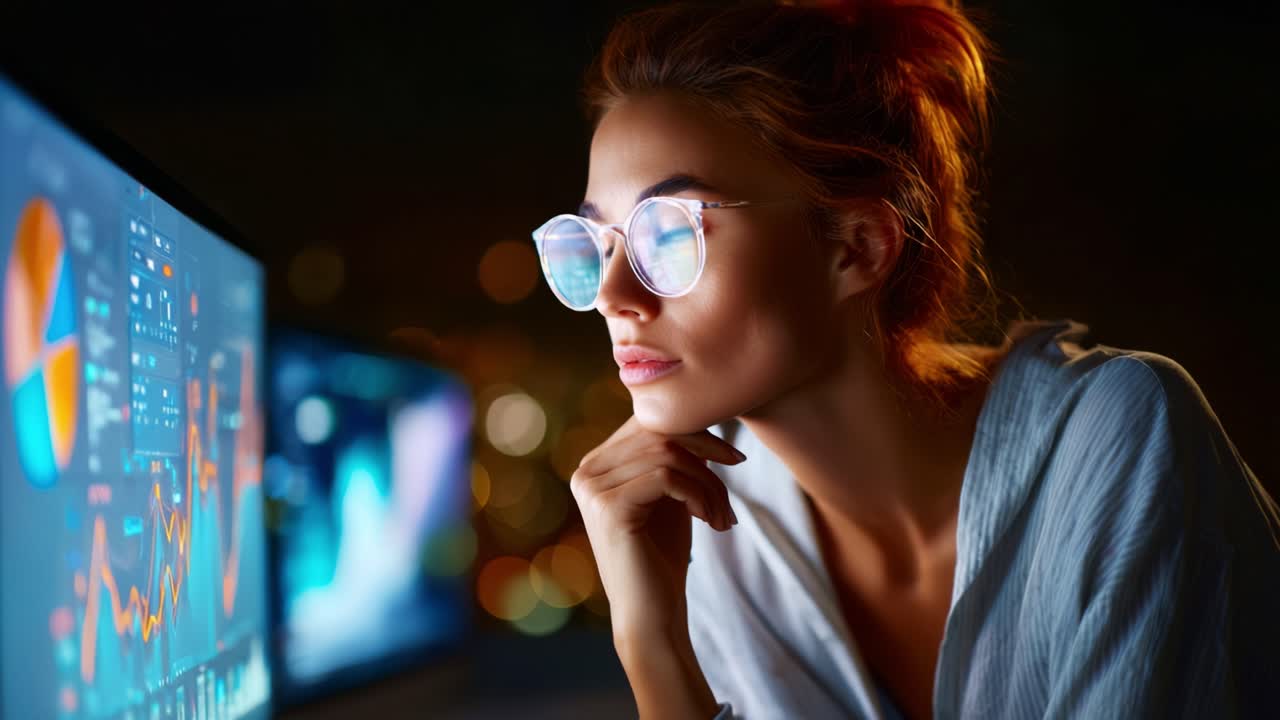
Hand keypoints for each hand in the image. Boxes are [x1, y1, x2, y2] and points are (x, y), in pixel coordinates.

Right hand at [570, 415, 743, 640]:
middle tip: (734, 482)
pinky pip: (667, 476)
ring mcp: (592, 488)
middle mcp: (586, 471)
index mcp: (596, 463)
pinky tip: (708, 520)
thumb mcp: (670, 493)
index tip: (733, 457)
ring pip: (667, 454)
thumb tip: (701, 409)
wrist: (652, 612)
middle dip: (706, 454)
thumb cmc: (663, 555)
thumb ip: (674, 454)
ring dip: (708, 482)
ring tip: (721, 514)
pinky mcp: (609, 507)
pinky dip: (699, 494)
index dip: (695, 431)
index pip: (648, 422)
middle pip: (658, 432)